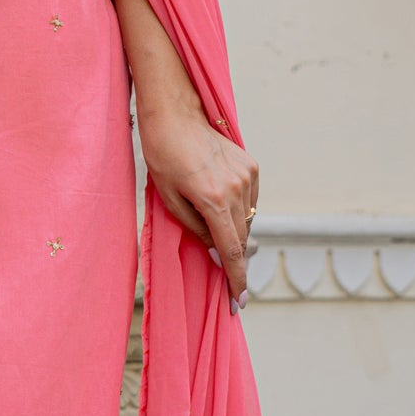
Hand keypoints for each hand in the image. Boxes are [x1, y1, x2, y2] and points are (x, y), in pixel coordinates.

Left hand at [139, 104, 259, 303]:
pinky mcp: (251, 166)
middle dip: (234, 258)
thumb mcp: (170, 198)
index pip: (233, 251)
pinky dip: (237, 209)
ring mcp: (247, 176)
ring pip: (247, 220)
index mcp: (213, 199)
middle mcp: (237, 189)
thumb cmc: (163, 155)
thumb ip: (196, 229)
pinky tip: (218, 199)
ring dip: (234, 230)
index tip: (238, 301)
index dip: (236, 280)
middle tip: (225, 278)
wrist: (175, 114)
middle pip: (242, 238)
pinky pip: (249, 200)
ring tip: (209, 219)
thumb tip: (218, 254)